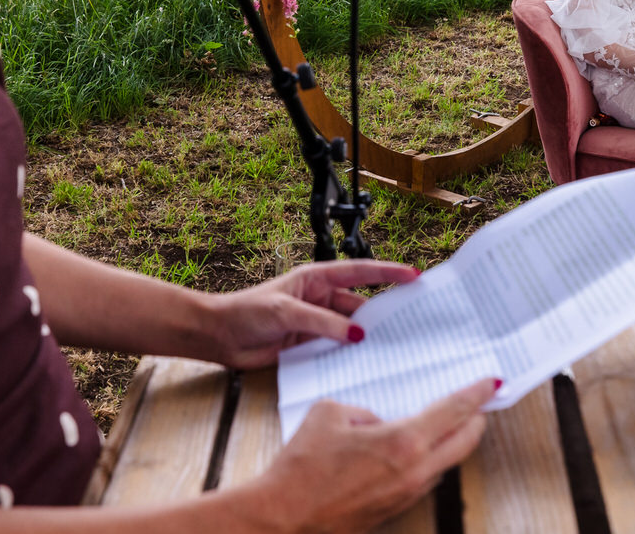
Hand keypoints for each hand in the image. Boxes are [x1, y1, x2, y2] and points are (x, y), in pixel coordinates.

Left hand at [207, 259, 419, 368]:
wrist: (220, 336)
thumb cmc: (246, 311)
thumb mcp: (286, 312)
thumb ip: (322, 322)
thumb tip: (357, 333)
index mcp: (316, 279)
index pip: (360, 272)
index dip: (388, 273)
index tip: (414, 276)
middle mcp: (320, 299)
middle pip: (361, 304)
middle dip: (384, 312)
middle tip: (413, 321)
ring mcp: (317, 323)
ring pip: (351, 329)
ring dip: (368, 338)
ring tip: (394, 346)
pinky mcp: (310, 345)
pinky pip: (337, 348)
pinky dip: (351, 355)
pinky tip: (365, 362)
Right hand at [246, 378, 496, 532]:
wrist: (284, 518)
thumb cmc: (302, 467)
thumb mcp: (329, 413)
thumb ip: (362, 410)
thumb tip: (375, 421)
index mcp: (403, 442)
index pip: (454, 412)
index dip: (476, 394)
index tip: (492, 382)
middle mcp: (414, 472)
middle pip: (464, 442)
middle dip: (476, 419)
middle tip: (480, 403)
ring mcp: (407, 495)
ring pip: (445, 464)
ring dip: (451, 443)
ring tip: (445, 424)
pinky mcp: (394, 510)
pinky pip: (423, 480)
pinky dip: (428, 461)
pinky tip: (411, 451)